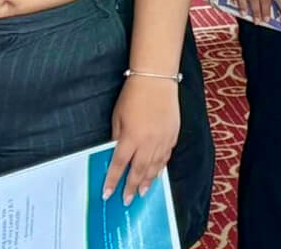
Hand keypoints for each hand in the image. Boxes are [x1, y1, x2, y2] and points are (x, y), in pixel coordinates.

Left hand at [105, 75, 179, 204]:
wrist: (157, 80)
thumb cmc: (133, 95)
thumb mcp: (117, 117)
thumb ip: (117, 137)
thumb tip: (117, 152)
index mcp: (131, 137)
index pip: (119, 165)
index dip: (113, 180)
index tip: (107, 193)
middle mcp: (148, 142)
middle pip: (138, 171)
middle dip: (131, 187)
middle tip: (127, 200)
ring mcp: (163, 139)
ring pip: (155, 166)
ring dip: (147, 181)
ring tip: (142, 193)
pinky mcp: (173, 134)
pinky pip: (166, 156)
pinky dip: (160, 167)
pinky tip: (156, 173)